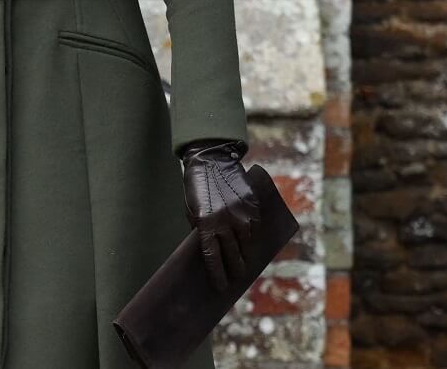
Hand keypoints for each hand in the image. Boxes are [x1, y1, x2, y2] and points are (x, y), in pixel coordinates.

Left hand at [181, 140, 260, 291]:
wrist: (211, 160)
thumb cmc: (197, 186)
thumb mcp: (191, 209)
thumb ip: (201, 230)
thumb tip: (211, 251)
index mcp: (205, 223)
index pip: (213, 258)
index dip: (217, 275)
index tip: (221, 287)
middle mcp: (225, 222)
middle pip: (233, 256)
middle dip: (235, 270)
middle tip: (236, 278)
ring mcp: (241, 214)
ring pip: (246, 245)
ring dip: (245, 255)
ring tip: (243, 262)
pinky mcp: (252, 207)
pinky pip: (254, 229)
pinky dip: (251, 236)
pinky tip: (248, 241)